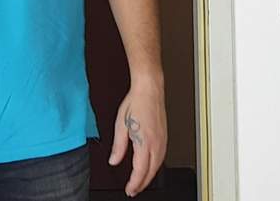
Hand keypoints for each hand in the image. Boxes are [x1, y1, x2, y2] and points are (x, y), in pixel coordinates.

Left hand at [109, 80, 167, 196]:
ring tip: (140, 182)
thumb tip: (114, 160)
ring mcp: (162, 140)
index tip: (129, 190)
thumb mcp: (120, 126)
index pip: (140, 171)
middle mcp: (156, 144)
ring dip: (149, 176)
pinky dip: (155, 166)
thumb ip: (118, 146)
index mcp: (144, 143)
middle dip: (142, 184)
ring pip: (158, 166)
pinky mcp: (164, 136)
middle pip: (151, 172)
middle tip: (133, 190)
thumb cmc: (136, 103)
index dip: (134, 184)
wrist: (149, 90)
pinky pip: (161, 157)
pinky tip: (150, 166)